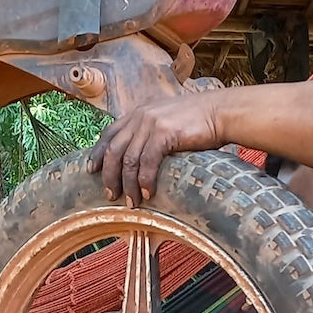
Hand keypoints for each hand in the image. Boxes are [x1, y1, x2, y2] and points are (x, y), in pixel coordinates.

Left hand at [86, 92, 223, 205]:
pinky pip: (147, 162)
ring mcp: (151, 123)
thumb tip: (138, 158)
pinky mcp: (165, 133)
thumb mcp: (166, 120)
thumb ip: (149, 133)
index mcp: (138, 113)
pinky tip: (148, 193)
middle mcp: (140, 116)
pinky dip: (145, 180)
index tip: (91, 171)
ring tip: (131, 202)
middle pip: (114, 150)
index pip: (109, 134)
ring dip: (128, 184)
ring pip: (129, 160)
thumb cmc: (197, 121)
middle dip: (109, 175)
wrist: (221, 111)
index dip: (98, 153)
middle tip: (110, 195)